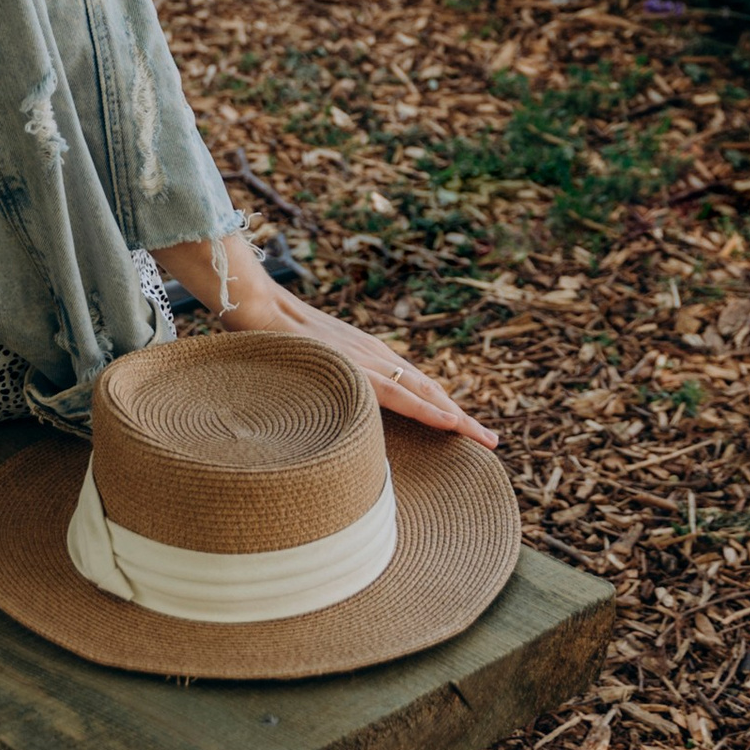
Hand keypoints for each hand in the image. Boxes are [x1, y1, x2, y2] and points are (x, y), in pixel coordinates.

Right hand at [153, 235, 497, 449]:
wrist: (259, 308)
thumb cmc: (276, 340)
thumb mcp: (311, 365)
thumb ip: (325, 382)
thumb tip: (323, 411)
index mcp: (368, 359)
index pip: (414, 386)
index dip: (440, 407)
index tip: (462, 427)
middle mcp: (377, 357)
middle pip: (429, 390)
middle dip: (461, 417)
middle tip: (491, 440)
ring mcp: (370, 362)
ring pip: (425, 393)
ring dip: (457, 417)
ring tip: (485, 439)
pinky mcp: (358, 368)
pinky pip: (402, 394)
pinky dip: (430, 409)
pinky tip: (452, 423)